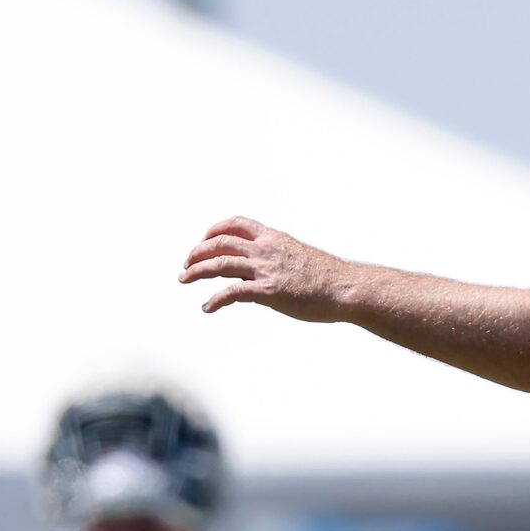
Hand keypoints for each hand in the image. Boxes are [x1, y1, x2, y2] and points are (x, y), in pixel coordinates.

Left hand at [180, 218, 352, 319]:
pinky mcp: (268, 291)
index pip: (236, 223)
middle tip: (186, 264)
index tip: (203, 242)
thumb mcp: (298, 257)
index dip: (213, 231)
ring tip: (184, 279)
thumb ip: (276, 259)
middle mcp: (266, 249)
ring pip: (220, 263)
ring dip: (197, 270)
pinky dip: (215, 299)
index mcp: (273, 238)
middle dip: (198, 251)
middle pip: (220, 241)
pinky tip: (207, 307)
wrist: (345, 288)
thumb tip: (263, 269)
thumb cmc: (327, 278)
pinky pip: (232, 292)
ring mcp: (266, 269)